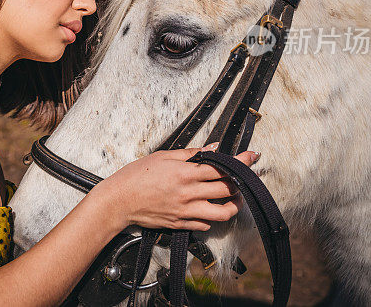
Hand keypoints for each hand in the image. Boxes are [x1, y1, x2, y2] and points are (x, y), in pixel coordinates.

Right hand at [94, 142, 260, 231]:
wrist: (119, 201)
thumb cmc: (136, 176)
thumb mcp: (163, 156)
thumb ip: (190, 153)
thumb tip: (212, 147)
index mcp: (185, 173)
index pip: (222, 167)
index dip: (241, 161)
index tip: (251, 157)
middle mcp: (189, 193)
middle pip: (227, 189)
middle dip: (242, 182)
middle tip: (246, 177)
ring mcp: (186, 211)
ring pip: (222, 212)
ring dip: (234, 205)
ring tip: (235, 198)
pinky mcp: (181, 223)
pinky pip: (206, 224)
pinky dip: (213, 217)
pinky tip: (212, 209)